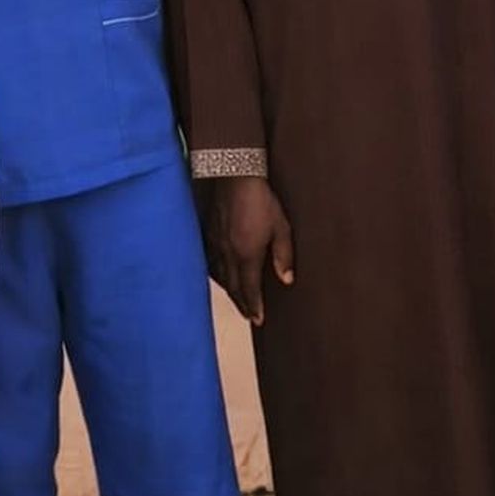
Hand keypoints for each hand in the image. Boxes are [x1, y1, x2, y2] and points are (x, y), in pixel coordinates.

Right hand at [203, 177, 294, 324]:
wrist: (233, 176)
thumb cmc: (260, 200)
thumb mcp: (281, 226)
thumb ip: (284, 255)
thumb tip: (287, 280)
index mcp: (246, 255)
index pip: (249, 289)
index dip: (254, 306)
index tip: (258, 319)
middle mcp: (227, 255)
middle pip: (233, 287)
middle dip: (242, 304)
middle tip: (249, 316)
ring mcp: (214, 245)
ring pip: (219, 277)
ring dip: (229, 292)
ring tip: (237, 301)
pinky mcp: (207, 234)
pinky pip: (209, 263)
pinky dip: (215, 275)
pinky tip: (219, 277)